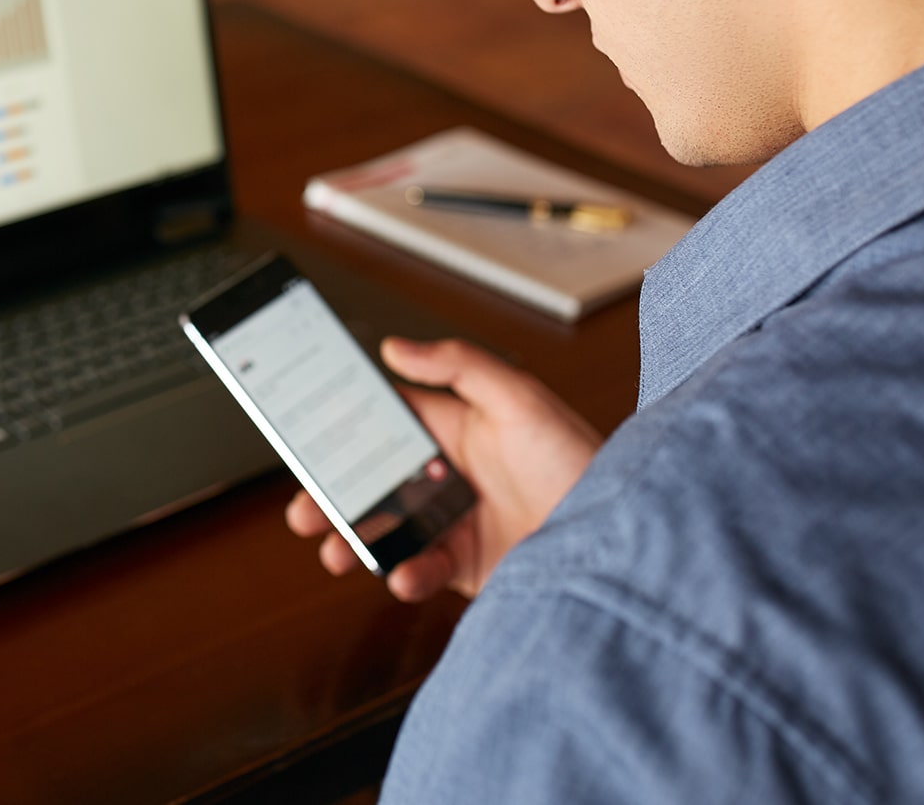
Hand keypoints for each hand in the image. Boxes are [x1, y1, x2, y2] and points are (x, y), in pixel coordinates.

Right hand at [285, 337, 598, 601]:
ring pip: (387, 529)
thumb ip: (459, 366)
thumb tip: (397, 347)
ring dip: (354, 541)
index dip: (342, 429)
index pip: (385, 421)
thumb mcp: (520, 398)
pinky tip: (405, 575)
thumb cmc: (582, 462)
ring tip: (335, 552)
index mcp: (456, 427)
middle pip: (372, 482)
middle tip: (303, 510)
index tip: (307, 437)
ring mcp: (455, 522)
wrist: (621, 541)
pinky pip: (421, 570)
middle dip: (332, 496)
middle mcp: (451, 474)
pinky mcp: (467, 566)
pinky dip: (405, 576)